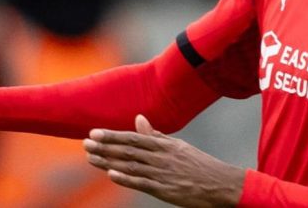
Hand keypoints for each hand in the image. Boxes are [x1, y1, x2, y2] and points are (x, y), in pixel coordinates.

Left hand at [83, 114, 245, 207]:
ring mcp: (162, 173)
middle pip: (127, 150)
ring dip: (108, 161)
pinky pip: (143, 183)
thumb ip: (155, 134)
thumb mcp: (177, 146)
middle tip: (85, 144)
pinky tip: (111, 175)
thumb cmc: (198, 164)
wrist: (221, 184)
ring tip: (90, 157)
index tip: (94, 133)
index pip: (132, 138)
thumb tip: (139, 118)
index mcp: (163, 144)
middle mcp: (160, 156)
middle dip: (105, 147)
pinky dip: (126, 178)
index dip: (112, 135)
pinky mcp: (166, 190)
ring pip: (131, 165)